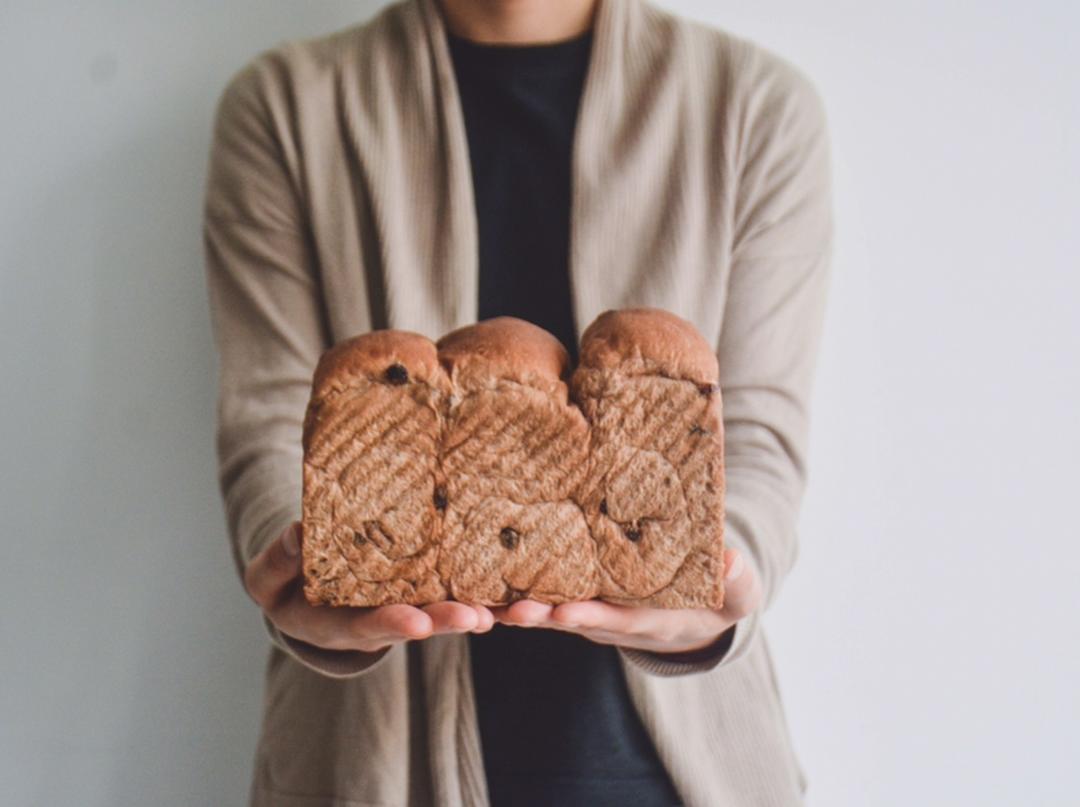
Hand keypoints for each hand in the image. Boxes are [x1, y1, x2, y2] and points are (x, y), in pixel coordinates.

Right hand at [243, 521, 495, 653]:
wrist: (303, 588)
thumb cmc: (283, 583)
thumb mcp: (267, 579)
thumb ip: (277, 563)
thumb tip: (296, 534)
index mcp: (335, 624)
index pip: (366, 627)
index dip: (391, 624)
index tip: (415, 622)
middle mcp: (375, 622)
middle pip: (414, 624)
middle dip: (443, 622)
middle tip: (473, 618)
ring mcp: (402, 607)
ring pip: (440, 612)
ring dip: (469, 612)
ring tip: (496, 609)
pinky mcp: (421, 591)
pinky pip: (451, 594)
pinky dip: (480, 596)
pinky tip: (508, 592)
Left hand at [490, 547, 761, 655]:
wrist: (699, 609)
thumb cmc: (721, 597)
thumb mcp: (738, 592)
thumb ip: (738, 581)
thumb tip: (734, 561)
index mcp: (648, 620)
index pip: (615, 621)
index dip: (590, 618)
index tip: (565, 613)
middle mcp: (610, 619)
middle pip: (568, 619)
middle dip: (540, 616)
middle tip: (510, 610)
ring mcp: (590, 607)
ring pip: (546, 607)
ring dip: (514, 604)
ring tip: (478, 597)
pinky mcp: (577, 591)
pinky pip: (542, 591)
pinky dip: (513, 586)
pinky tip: (480, 569)